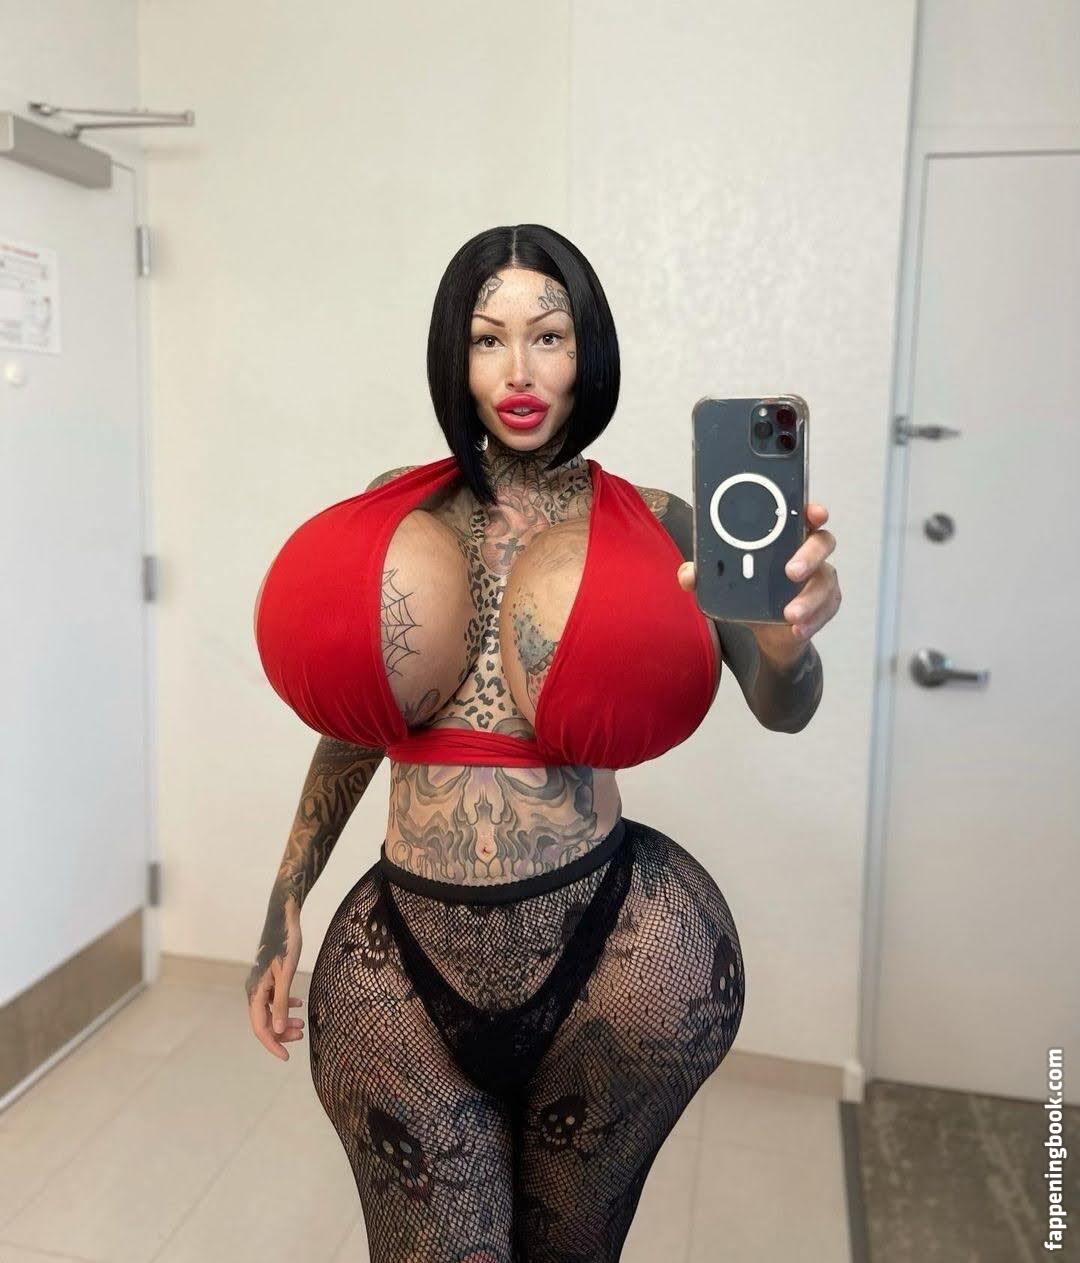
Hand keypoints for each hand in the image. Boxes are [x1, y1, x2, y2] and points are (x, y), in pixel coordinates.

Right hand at [245, 898, 304, 1061]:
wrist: (284, 916)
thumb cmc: (287, 942)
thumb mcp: (286, 973)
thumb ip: (281, 1002)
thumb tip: (278, 1029)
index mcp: (255, 991)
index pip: (260, 1027)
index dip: (272, 1044)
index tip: (286, 1057)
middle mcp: (254, 989)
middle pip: (264, 1021)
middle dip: (281, 1032)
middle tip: (302, 1035)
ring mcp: (260, 982)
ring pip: (269, 1010)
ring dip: (284, 1019)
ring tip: (303, 1023)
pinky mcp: (267, 975)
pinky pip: (273, 998)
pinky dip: (284, 1005)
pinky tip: (298, 1005)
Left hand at [677, 502, 840, 650]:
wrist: (767, 631)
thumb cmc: (750, 590)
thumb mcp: (725, 581)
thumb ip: (705, 575)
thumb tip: (689, 575)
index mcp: (786, 536)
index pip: (803, 515)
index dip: (811, 511)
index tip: (813, 513)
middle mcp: (809, 552)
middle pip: (822, 543)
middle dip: (809, 555)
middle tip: (791, 571)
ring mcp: (820, 578)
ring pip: (826, 582)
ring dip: (809, 599)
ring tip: (790, 614)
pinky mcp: (825, 605)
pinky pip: (825, 611)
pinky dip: (812, 621)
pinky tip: (796, 629)